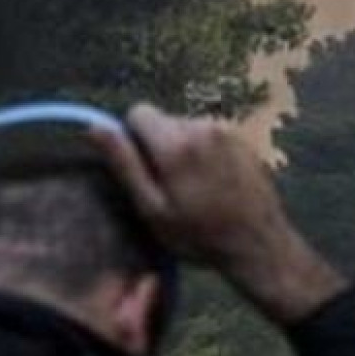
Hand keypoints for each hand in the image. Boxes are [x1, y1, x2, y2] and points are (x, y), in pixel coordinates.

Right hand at [89, 105, 347, 323]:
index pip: (138, 112)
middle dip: (159, 145)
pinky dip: (205, 153)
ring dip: (183, 149)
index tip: (144, 169)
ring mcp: (227, 131)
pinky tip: (215, 183)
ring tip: (195, 188)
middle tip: (171, 185)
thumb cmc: (199, 235)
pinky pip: (210, 136)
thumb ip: (124, 164)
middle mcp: (203, 126)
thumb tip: (94, 127)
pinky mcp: (243, 140)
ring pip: (187, 128)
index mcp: (177, 142)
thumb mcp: (152, 208)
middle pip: (164, 120)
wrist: (259, 243)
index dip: (134, 138)